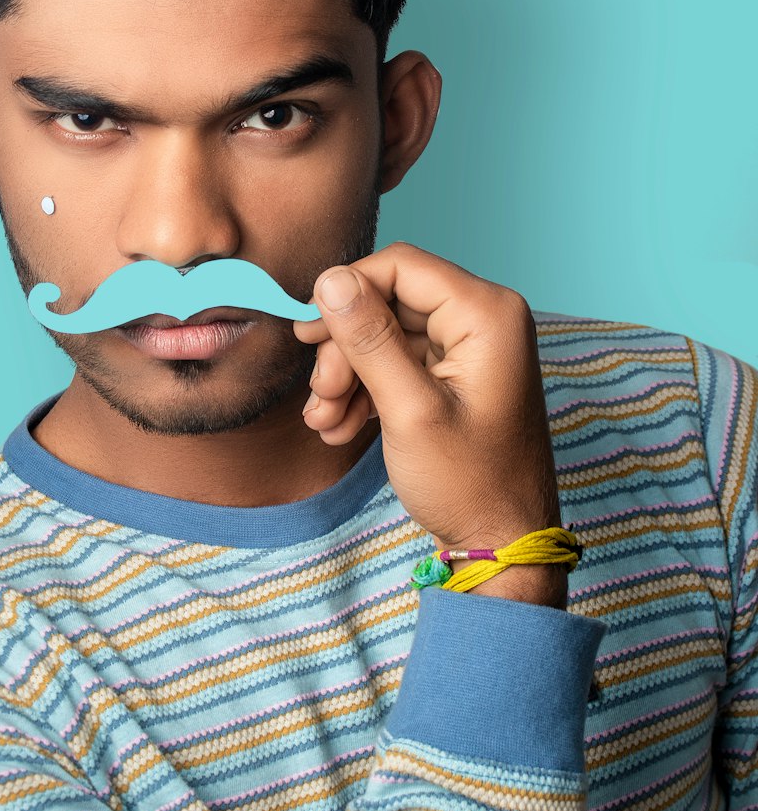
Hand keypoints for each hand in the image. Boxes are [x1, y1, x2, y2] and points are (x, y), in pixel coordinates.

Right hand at [293, 242, 565, 604]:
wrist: (502, 544)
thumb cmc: (469, 484)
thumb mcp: (409, 409)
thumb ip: (368, 339)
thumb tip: (330, 279)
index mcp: (487, 313)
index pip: (400, 266)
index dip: (347, 291)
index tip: (307, 332)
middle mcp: (484, 319)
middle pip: (388, 301)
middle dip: (345, 347)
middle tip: (320, 393)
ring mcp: (470, 347)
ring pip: (386, 333)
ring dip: (348, 374)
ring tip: (325, 420)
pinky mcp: (456, 374)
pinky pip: (398, 361)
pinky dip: (366, 388)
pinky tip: (342, 424)